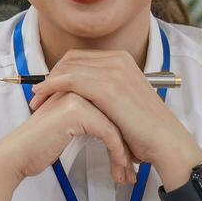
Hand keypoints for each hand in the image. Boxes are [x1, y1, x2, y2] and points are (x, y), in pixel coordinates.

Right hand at [0, 91, 137, 186]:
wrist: (17, 155)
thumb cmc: (40, 145)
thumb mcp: (69, 127)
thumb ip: (89, 120)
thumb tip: (116, 131)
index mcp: (79, 87)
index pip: (113, 108)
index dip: (125, 135)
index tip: (132, 159)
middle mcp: (80, 87)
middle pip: (117, 115)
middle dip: (129, 146)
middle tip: (133, 170)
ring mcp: (78, 97)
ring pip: (116, 125)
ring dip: (124, 154)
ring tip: (127, 176)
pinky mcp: (77, 112)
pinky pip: (108, 133)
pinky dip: (117, 155)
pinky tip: (118, 172)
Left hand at [27, 50, 201, 187]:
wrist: (164, 142)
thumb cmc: (144, 130)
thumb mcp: (123, 103)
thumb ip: (104, 94)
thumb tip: (82, 97)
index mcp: (122, 60)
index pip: (79, 58)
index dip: (59, 72)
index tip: (47, 90)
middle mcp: (118, 60)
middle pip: (71, 60)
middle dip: (51, 76)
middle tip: (38, 97)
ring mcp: (114, 71)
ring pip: (68, 68)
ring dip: (47, 84)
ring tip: (36, 102)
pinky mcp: (108, 87)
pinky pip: (70, 79)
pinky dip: (51, 86)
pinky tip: (41, 97)